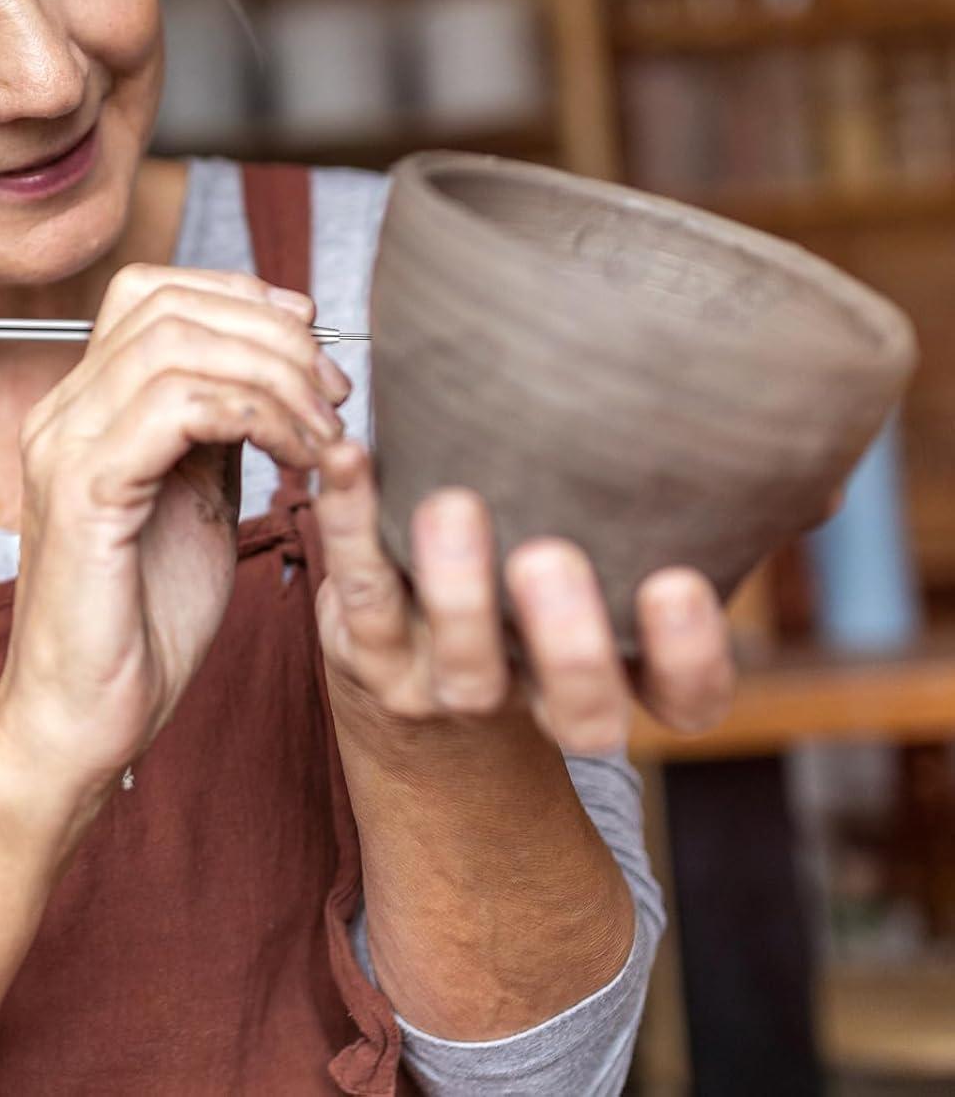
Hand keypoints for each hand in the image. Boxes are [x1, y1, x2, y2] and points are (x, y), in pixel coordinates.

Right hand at [0, 265, 352, 794]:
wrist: (82, 724)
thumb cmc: (141, 623)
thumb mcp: (194, 502)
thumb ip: (216, 431)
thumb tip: (272, 373)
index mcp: (84, 408)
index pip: (152, 292)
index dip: (242, 296)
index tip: (313, 339)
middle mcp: (62, 413)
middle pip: (168, 303)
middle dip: (273, 333)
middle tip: (334, 391)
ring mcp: (64, 447)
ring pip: (176, 342)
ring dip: (274, 374)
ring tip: (325, 432)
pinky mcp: (84, 493)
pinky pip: (177, 408)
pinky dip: (256, 415)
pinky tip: (299, 457)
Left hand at [313, 441, 734, 752]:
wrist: (413, 687)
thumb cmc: (540, 590)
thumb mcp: (618, 564)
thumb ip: (704, 518)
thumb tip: (816, 478)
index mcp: (618, 675)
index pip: (683, 701)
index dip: (687, 656)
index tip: (677, 580)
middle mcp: (538, 695)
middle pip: (575, 710)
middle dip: (567, 644)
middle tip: (547, 557)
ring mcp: (450, 684)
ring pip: (460, 666)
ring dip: (455, 589)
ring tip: (451, 506)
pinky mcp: (369, 647)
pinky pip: (361, 591)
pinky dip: (349, 521)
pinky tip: (352, 458)